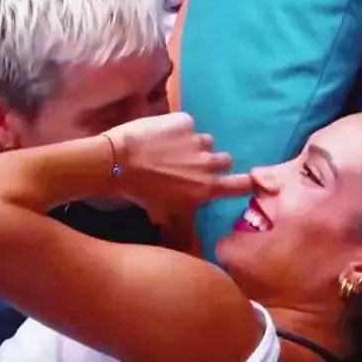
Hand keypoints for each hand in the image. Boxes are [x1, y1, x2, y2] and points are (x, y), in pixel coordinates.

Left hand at [105, 113, 252, 215]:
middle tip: (192, 165)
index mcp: (206, 188)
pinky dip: (177, 128)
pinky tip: (159, 134)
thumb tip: (188, 241)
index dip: (245, 182)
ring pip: (205, 141)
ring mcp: (196, 139)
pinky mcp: (183, 120)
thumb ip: (182, 222)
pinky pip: (186, 124)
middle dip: (212, 162)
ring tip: (171, 148)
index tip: (241, 180)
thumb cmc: (139, 192)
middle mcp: (207, 163)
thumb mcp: (162, 213)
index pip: (242, 185)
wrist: (117, 161)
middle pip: (225, 159)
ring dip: (193, 145)